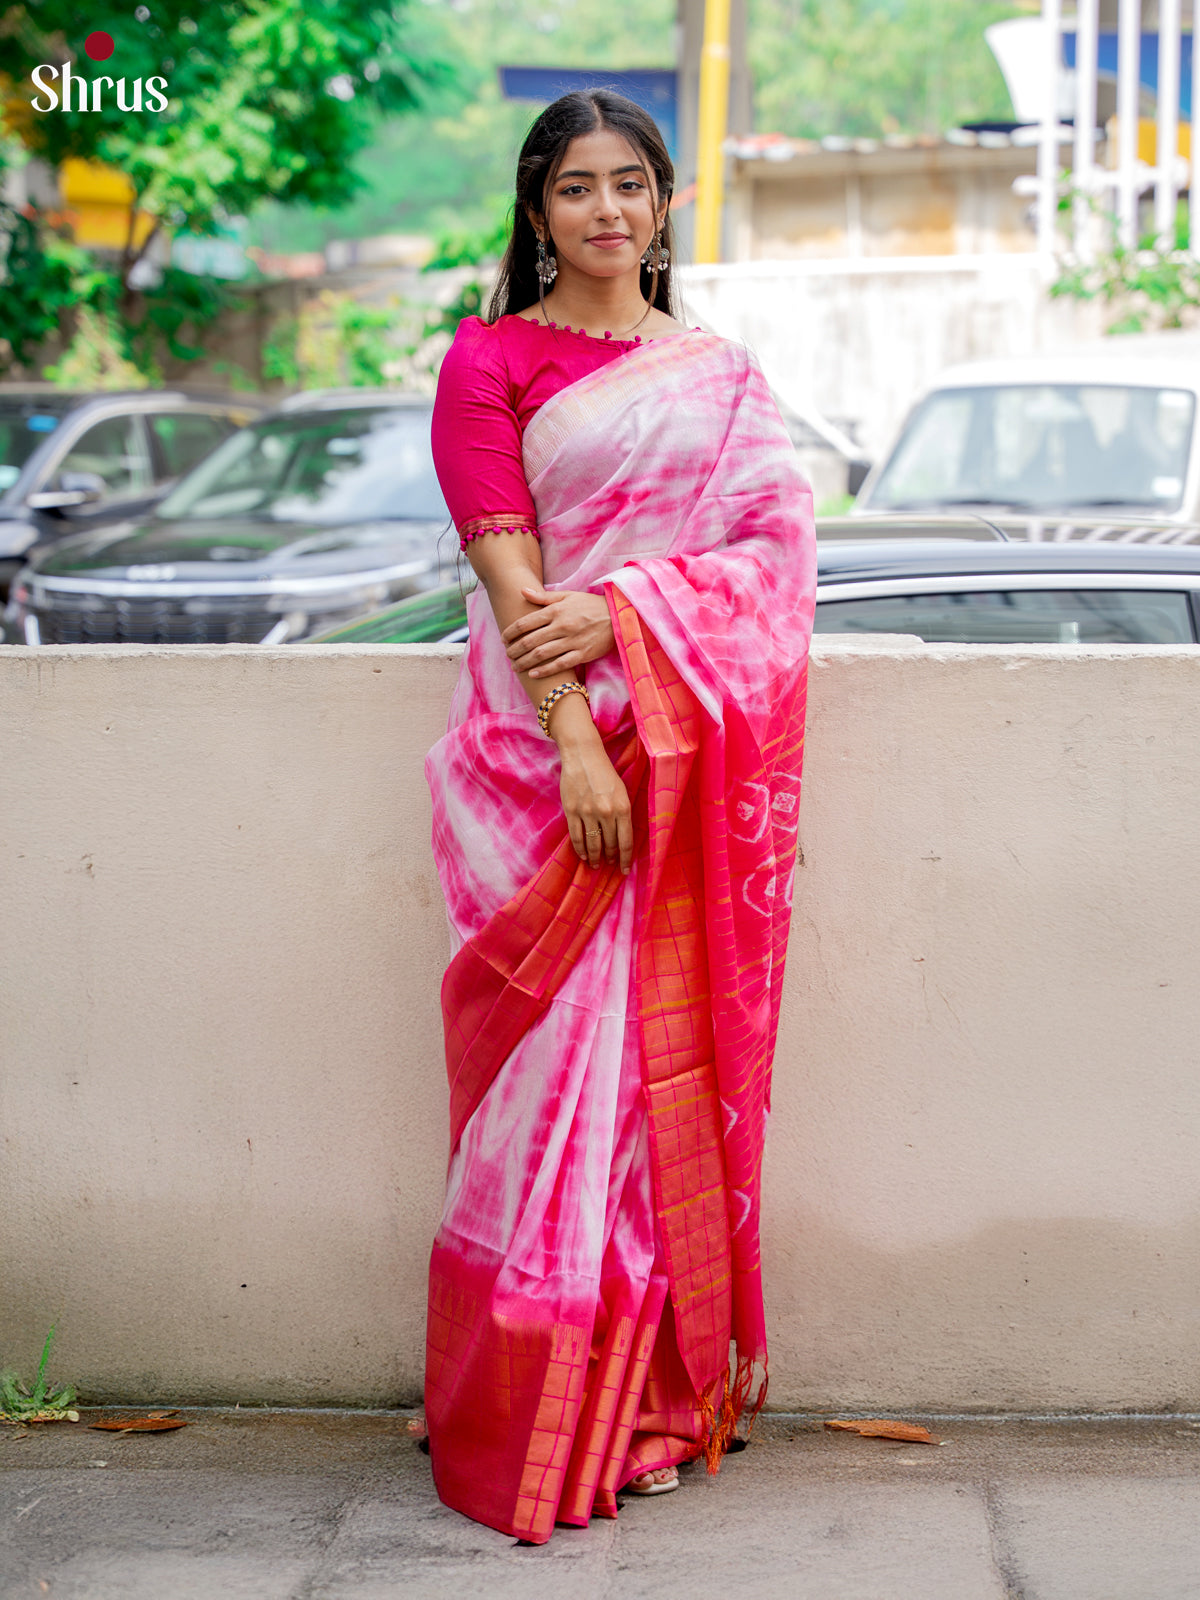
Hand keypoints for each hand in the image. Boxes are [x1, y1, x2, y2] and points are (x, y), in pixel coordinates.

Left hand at [502, 583, 614, 678]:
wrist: (618, 616)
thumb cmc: (590, 605)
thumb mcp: (568, 596)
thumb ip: (544, 597)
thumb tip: (522, 591)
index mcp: (556, 610)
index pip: (526, 622)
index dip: (511, 632)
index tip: (504, 638)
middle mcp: (562, 625)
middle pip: (530, 640)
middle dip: (514, 649)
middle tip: (507, 654)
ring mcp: (572, 641)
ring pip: (541, 654)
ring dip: (524, 662)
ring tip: (515, 666)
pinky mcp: (582, 654)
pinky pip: (559, 665)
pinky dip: (544, 671)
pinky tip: (532, 674)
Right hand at [556, 724, 632, 872]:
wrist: (583, 755)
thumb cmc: (605, 773)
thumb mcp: (622, 791)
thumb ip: (623, 813)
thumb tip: (622, 837)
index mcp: (622, 807)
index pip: (626, 841)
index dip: (625, 859)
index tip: (624, 870)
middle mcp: (606, 812)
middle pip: (609, 844)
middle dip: (610, 858)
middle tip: (609, 865)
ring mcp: (587, 812)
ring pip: (592, 843)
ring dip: (594, 857)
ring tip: (594, 864)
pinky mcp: (572, 811)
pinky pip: (576, 836)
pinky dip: (580, 848)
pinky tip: (582, 855)